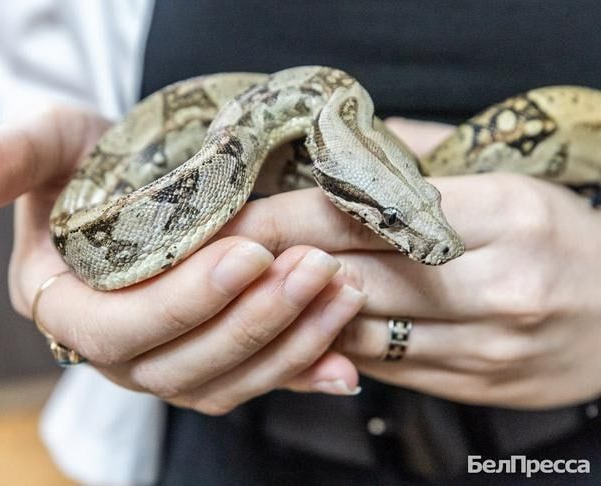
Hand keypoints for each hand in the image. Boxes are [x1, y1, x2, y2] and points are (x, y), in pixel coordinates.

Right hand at [0, 106, 365, 415]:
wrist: (145, 180)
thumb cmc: (97, 160)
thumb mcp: (54, 146)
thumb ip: (7, 161)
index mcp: (66, 307)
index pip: (115, 330)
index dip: (182, 301)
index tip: (247, 252)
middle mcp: (116, 349)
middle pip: (181, 363)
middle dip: (254, 320)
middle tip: (315, 266)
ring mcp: (167, 361)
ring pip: (225, 380)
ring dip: (290, 342)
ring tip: (342, 290)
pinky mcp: (214, 360)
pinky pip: (257, 382)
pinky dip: (301, 374)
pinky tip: (345, 367)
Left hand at [220, 117, 600, 408]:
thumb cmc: (558, 236)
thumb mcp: (506, 180)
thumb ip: (422, 162)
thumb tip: (344, 146)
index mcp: (502, 214)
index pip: (367, 216)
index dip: (289, 220)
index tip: (238, 220)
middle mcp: (498, 284)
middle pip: (355, 276)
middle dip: (276, 268)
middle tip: (221, 258)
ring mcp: (488, 346)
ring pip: (361, 333)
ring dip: (297, 314)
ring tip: (248, 296)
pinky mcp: (477, 386)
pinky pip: (384, 369)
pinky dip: (337, 346)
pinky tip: (303, 329)